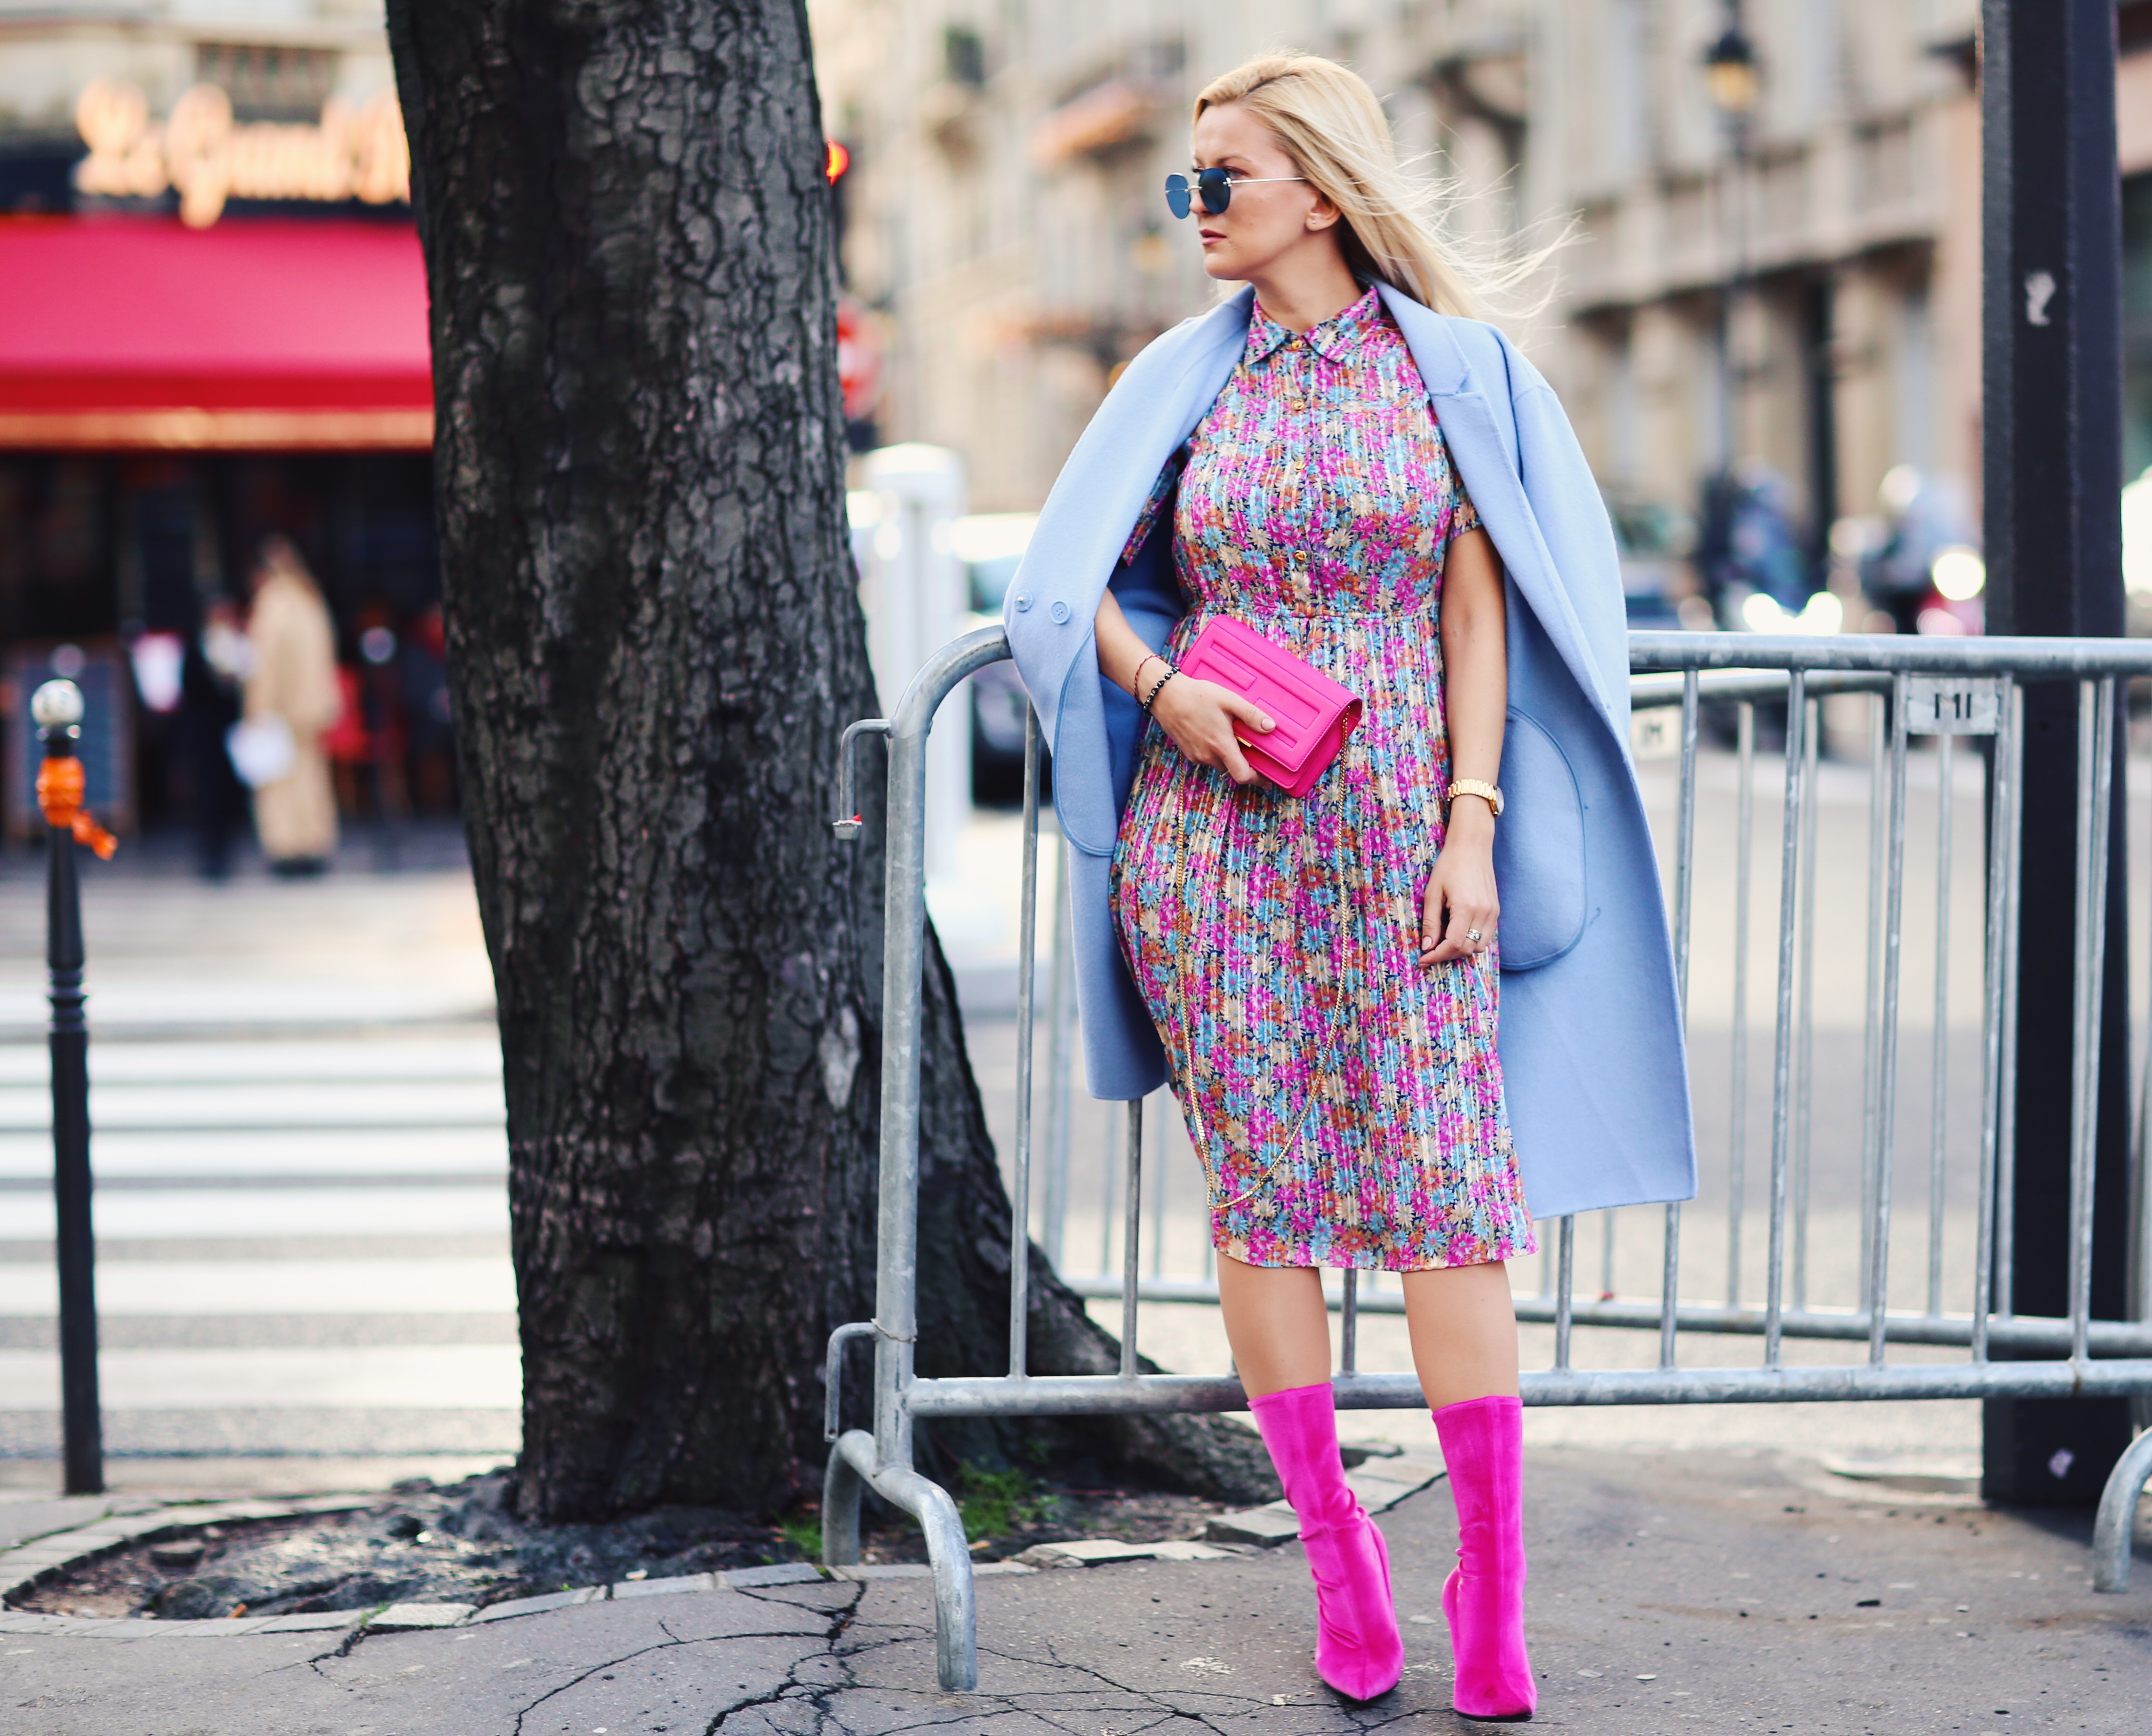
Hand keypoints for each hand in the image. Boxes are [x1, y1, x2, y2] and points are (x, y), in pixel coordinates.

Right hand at [1150, 673, 1274, 785]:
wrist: (1165, 696)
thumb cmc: (1196, 696)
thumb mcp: (1228, 700)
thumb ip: (1251, 715)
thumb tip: (1270, 727)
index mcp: (1221, 745)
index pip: (1242, 775)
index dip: (1257, 779)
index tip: (1266, 776)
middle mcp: (1208, 756)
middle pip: (1232, 769)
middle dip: (1243, 761)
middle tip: (1250, 745)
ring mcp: (1197, 756)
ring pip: (1220, 763)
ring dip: (1228, 755)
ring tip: (1230, 734)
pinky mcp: (1189, 753)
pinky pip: (1208, 758)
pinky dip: (1215, 751)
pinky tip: (1214, 732)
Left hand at [1420, 802, 1497, 965]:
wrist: (1472, 846)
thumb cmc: (1449, 865)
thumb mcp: (1433, 892)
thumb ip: (1431, 921)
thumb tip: (1427, 946)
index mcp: (1466, 907)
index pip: (1453, 944)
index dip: (1437, 956)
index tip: (1423, 959)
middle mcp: (1483, 913)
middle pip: (1466, 949)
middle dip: (1447, 955)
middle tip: (1429, 953)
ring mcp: (1493, 912)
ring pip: (1479, 947)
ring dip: (1461, 950)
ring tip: (1443, 945)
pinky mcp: (1496, 910)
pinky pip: (1486, 936)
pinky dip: (1472, 941)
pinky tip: (1457, 934)